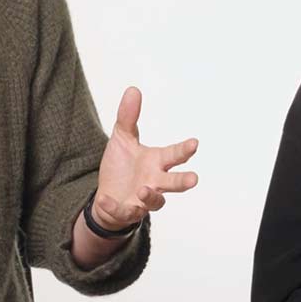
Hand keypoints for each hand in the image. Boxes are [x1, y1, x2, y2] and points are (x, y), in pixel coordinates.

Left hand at [90, 86, 198, 230]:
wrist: (107, 196)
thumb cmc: (121, 166)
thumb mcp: (122, 138)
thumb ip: (128, 117)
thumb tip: (133, 89)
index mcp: (156, 162)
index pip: (174, 155)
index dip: (184, 150)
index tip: (194, 143)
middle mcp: (155, 182)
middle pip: (173, 183)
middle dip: (183, 181)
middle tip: (193, 179)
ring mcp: (143, 200)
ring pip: (155, 202)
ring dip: (151, 197)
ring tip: (144, 189)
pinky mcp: (127, 212)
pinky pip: (124, 212)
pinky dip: (116, 207)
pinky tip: (106, 199)